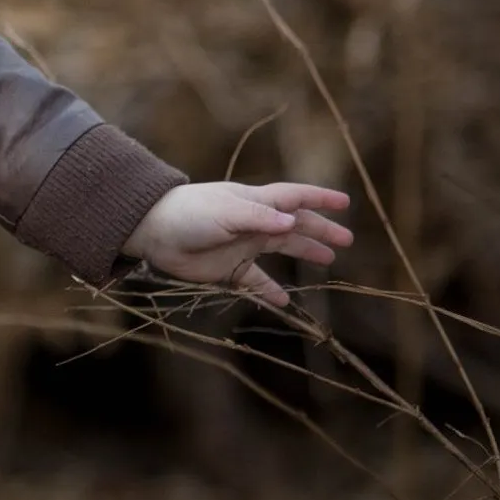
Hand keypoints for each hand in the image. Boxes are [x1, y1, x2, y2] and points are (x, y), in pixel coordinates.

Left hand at [122, 181, 353, 306]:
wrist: (153, 232)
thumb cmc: (189, 213)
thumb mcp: (226, 212)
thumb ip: (259, 218)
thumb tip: (292, 222)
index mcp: (254, 202)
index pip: (294, 197)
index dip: (319, 199)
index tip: (345, 203)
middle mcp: (253, 222)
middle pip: (294, 224)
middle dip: (320, 229)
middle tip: (346, 240)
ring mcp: (242, 245)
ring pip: (281, 248)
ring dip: (303, 252)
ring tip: (328, 261)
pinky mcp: (228, 268)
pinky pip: (256, 281)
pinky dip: (270, 291)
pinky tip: (284, 302)